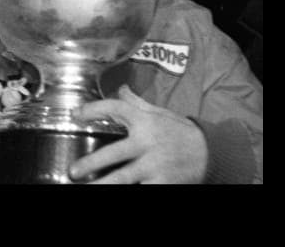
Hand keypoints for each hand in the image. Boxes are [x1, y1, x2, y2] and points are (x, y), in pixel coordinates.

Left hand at [70, 85, 207, 183]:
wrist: (211, 153)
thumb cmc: (179, 131)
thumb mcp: (159, 113)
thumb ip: (137, 103)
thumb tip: (121, 88)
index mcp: (145, 122)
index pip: (116, 109)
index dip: (94, 109)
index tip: (74, 114)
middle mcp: (148, 144)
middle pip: (115, 153)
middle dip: (92, 162)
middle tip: (73, 170)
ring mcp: (156, 166)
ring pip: (125, 178)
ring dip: (104, 184)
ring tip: (86, 188)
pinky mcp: (165, 183)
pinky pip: (143, 190)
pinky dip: (130, 192)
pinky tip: (114, 195)